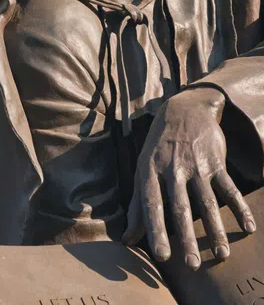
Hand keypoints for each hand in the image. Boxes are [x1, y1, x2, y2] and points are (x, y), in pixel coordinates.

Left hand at [122, 87, 255, 269]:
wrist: (183, 109)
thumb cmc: (158, 146)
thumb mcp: (143, 169)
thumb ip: (137, 206)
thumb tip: (127, 239)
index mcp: (151, 171)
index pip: (152, 204)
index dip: (156, 230)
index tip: (162, 256)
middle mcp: (173, 168)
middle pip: (180, 207)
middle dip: (186, 237)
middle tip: (191, 265)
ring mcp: (195, 164)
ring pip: (206, 201)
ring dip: (215, 229)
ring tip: (221, 255)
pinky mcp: (215, 161)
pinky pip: (229, 187)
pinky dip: (239, 207)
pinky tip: (248, 227)